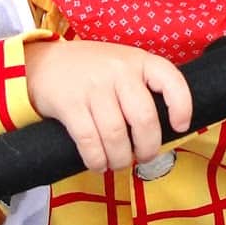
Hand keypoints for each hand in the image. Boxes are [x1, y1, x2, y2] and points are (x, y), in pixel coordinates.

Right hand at [25, 40, 192, 172]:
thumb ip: (143, 88)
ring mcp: (93, 86)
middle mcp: (118, 71)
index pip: (171, 81)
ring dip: (120, 159)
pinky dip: (97, 160)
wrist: (43, 63)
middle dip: (147, 148)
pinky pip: (89, 141)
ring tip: (118, 163)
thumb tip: (165, 130)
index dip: (181, 107)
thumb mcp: (122, 66)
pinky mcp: (69, 103)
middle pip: (144, 119)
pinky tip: (98, 163)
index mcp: (138, 61)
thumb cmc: (91, 71)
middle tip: (144, 157)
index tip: (179, 127)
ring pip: (116, 135)